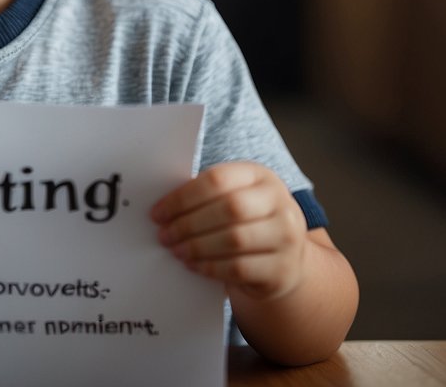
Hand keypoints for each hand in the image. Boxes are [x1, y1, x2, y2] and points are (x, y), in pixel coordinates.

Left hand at [150, 162, 307, 301]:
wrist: (285, 261)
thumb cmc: (247, 224)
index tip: (158, 212)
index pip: (218, 179)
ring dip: (197, 246)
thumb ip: (206, 198)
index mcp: (260, 176)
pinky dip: (210, 267)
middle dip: (189, 223)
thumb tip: (163, 209)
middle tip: (164, 235)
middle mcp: (280, 203)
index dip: (183, 197)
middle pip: (229, 208)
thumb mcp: (235, 200)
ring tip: (176, 250)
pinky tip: (194, 265)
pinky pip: (240, 268)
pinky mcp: (282, 269)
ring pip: (235, 239)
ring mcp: (287, 236)